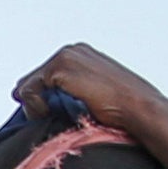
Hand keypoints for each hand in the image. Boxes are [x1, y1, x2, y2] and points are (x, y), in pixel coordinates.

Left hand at [13, 43, 167, 149]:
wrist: (139, 108)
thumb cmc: (123, 107)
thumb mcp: (96, 93)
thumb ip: (74, 90)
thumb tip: (48, 103)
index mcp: (81, 53)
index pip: (45, 73)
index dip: (40, 95)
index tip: (46, 112)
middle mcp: (71, 50)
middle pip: (33, 78)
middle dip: (35, 99)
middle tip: (44, 117)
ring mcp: (64, 57)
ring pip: (28, 86)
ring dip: (34, 106)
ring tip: (49, 118)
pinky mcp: (59, 69)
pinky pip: (29, 91)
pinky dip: (35, 107)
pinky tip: (50, 115)